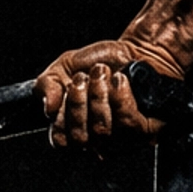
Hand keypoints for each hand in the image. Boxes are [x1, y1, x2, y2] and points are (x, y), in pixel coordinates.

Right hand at [37, 39, 180, 148]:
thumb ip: (47, 85)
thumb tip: (49, 108)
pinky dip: (120, 97)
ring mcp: (122, 139)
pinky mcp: (145, 130)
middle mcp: (98, 142)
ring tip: (103, 74)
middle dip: (79, 102)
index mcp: (75, 131)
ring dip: (99, 96)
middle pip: (81, 139)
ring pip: (103, 131)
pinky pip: (127, 123)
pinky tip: (120, 80)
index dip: (63, 114)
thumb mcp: (64, 68)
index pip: (61, 141)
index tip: (69, 86)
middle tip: (85, 77)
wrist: (136, 49)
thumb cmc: (101, 63)